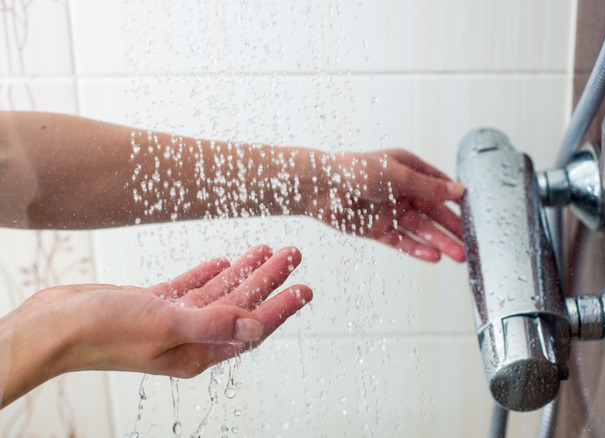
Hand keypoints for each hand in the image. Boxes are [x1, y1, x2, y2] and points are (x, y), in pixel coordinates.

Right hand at [0, 245, 311, 406]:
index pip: (252, 327)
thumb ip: (213, 323)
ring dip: (244, 271)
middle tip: (293, 254)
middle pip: (241, 305)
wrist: (52, 326)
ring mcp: (171, 321)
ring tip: (268, 248)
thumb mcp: (164, 325)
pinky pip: (190, 288)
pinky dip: (209, 274)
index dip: (282, 307)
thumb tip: (257, 327)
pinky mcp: (152, 305)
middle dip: (269, 279)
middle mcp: (190, 338)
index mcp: (198, 351)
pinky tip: (225, 260)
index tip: (306, 288)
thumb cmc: (102, 332)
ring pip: (219, 293)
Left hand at [301, 149, 465, 262]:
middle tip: (471, 244)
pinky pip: (402, 241)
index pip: (440, 186)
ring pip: (421, 230)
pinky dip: (418, 249)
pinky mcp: (378, 229)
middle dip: (452, 228)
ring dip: (440, 242)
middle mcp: (402, 191)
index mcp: (409, 169)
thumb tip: (458, 191)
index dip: (457, 200)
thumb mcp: (398, 176)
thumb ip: (429, 187)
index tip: (476, 214)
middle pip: (433, 212)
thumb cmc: (356, 170)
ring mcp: (390, 211)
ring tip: (459, 256)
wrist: (320, 187)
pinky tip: (434, 257)